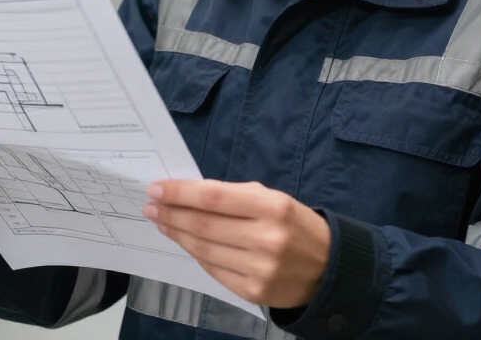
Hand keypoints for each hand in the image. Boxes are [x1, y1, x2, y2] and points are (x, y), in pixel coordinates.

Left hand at [142, 179, 330, 308]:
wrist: (328, 268)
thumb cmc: (295, 225)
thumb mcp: (274, 199)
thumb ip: (234, 196)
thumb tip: (189, 195)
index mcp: (272, 208)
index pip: (214, 198)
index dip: (180, 193)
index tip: (157, 189)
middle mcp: (266, 239)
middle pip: (204, 226)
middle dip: (172, 214)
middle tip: (151, 206)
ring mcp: (259, 269)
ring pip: (204, 250)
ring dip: (177, 234)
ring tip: (162, 222)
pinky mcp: (252, 291)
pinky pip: (213, 270)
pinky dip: (195, 254)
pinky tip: (185, 242)